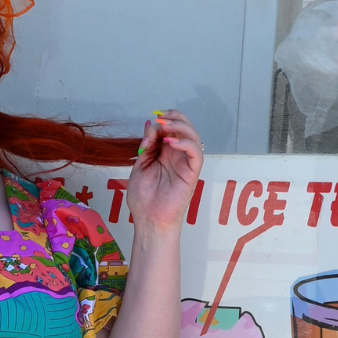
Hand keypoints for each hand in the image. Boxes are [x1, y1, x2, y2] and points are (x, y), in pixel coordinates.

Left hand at [126, 110, 203, 234]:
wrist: (148, 220)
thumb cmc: (143, 198)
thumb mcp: (140, 165)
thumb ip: (147, 145)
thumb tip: (150, 123)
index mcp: (165, 153)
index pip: (171, 128)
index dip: (161, 122)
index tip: (150, 124)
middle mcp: (177, 155)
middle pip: (185, 127)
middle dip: (174, 117)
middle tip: (160, 118)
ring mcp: (185, 163)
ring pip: (194, 136)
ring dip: (180, 126)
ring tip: (164, 127)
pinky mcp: (192, 173)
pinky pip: (196, 152)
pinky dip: (186, 143)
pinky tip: (171, 143)